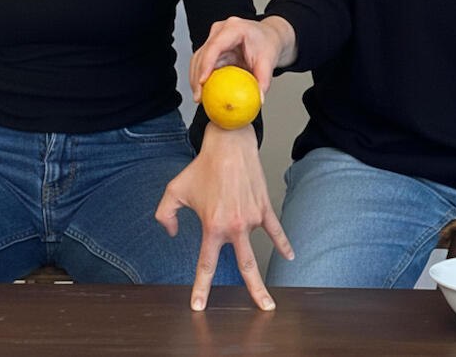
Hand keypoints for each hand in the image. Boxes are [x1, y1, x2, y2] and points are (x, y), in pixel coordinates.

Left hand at [156, 123, 293, 310]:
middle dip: (255, 292)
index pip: (206, 265)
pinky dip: (283, 244)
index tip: (200, 306)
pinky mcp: (264, 208)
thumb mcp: (173, 191)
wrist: (229, 145)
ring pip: (256, 249)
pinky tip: (290, 256)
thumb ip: (165, 216)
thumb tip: (172, 234)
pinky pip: (276, 231)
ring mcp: (252, 219)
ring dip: (261, 269)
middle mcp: (235, 227)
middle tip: (264, 310)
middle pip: (246, 268)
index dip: (202, 288)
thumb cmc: (201, 167)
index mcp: (212, 227)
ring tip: (268, 292)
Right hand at [191, 15, 295, 102]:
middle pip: (202, 53)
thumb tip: (259, 99)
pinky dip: (200, 77)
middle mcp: (220, 31)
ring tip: (199, 98)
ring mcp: (214, 38)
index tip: (203, 82)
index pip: (215, 46)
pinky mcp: (212, 48)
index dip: (206, 64)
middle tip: (199, 96)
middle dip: (196, 77)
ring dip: (195, 79)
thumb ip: (264, 80)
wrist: (268, 36)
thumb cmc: (267, 44)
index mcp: (234, 28)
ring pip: (198, 59)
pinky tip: (202, 92)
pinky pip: (202, 63)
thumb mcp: (268, 61)